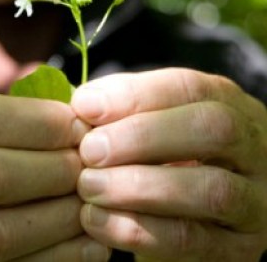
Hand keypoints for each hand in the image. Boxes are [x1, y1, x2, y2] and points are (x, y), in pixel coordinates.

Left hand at [72, 68, 266, 260]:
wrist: (205, 208)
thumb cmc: (169, 152)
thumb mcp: (158, 121)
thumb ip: (127, 109)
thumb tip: (84, 104)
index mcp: (227, 102)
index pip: (188, 86)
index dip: (135, 94)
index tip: (85, 106)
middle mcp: (251, 145)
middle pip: (212, 129)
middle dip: (143, 136)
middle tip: (90, 149)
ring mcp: (253, 199)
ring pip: (211, 189)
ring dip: (141, 186)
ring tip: (89, 186)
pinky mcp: (240, 248)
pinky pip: (194, 241)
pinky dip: (140, 230)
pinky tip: (98, 221)